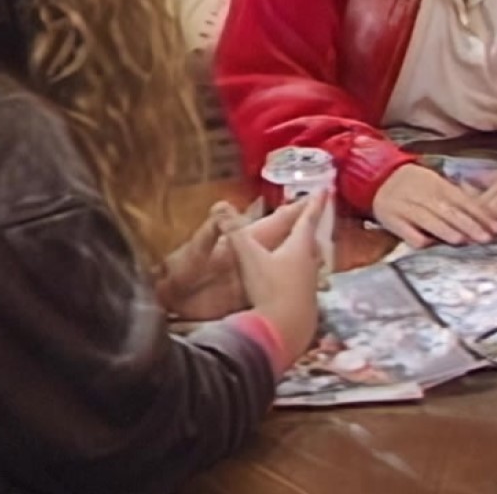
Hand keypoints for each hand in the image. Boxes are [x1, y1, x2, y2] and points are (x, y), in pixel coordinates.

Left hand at [158, 198, 310, 320]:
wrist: (168, 299)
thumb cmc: (179, 272)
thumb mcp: (194, 250)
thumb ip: (208, 233)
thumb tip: (220, 207)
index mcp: (240, 241)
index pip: (274, 222)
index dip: (294, 211)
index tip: (317, 197)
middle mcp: (250, 255)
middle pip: (284, 240)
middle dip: (305, 230)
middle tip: (328, 221)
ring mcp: (250, 275)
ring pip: (282, 262)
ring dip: (302, 256)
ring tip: (323, 253)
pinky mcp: (247, 294)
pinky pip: (275, 285)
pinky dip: (290, 281)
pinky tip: (303, 284)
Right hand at [228, 190, 327, 358]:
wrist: (285, 331)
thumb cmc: (269, 289)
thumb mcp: (248, 257)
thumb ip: (234, 232)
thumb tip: (220, 205)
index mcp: (297, 247)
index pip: (307, 220)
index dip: (314, 204)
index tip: (325, 190)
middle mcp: (309, 264)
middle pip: (313, 241)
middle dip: (311, 228)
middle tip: (313, 218)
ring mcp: (310, 285)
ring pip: (312, 263)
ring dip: (309, 253)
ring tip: (306, 249)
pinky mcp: (308, 304)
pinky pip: (307, 282)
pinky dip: (302, 275)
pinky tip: (295, 284)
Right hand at [371, 164, 496, 247]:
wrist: (375, 178)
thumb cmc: (413, 184)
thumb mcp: (435, 182)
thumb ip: (457, 195)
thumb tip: (487, 212)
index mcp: (435, 183)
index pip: (461, 198)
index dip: (479, 213)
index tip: (495, 227)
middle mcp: (420, 194)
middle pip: (447, 210)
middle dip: (469, 225)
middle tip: (487, 238)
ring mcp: (404, 207)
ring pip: (428, 220)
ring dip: (446, 231)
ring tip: (463, 241)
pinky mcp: (390, 220)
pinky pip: (406, 231)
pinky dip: (418, 238)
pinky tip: (431, 245)